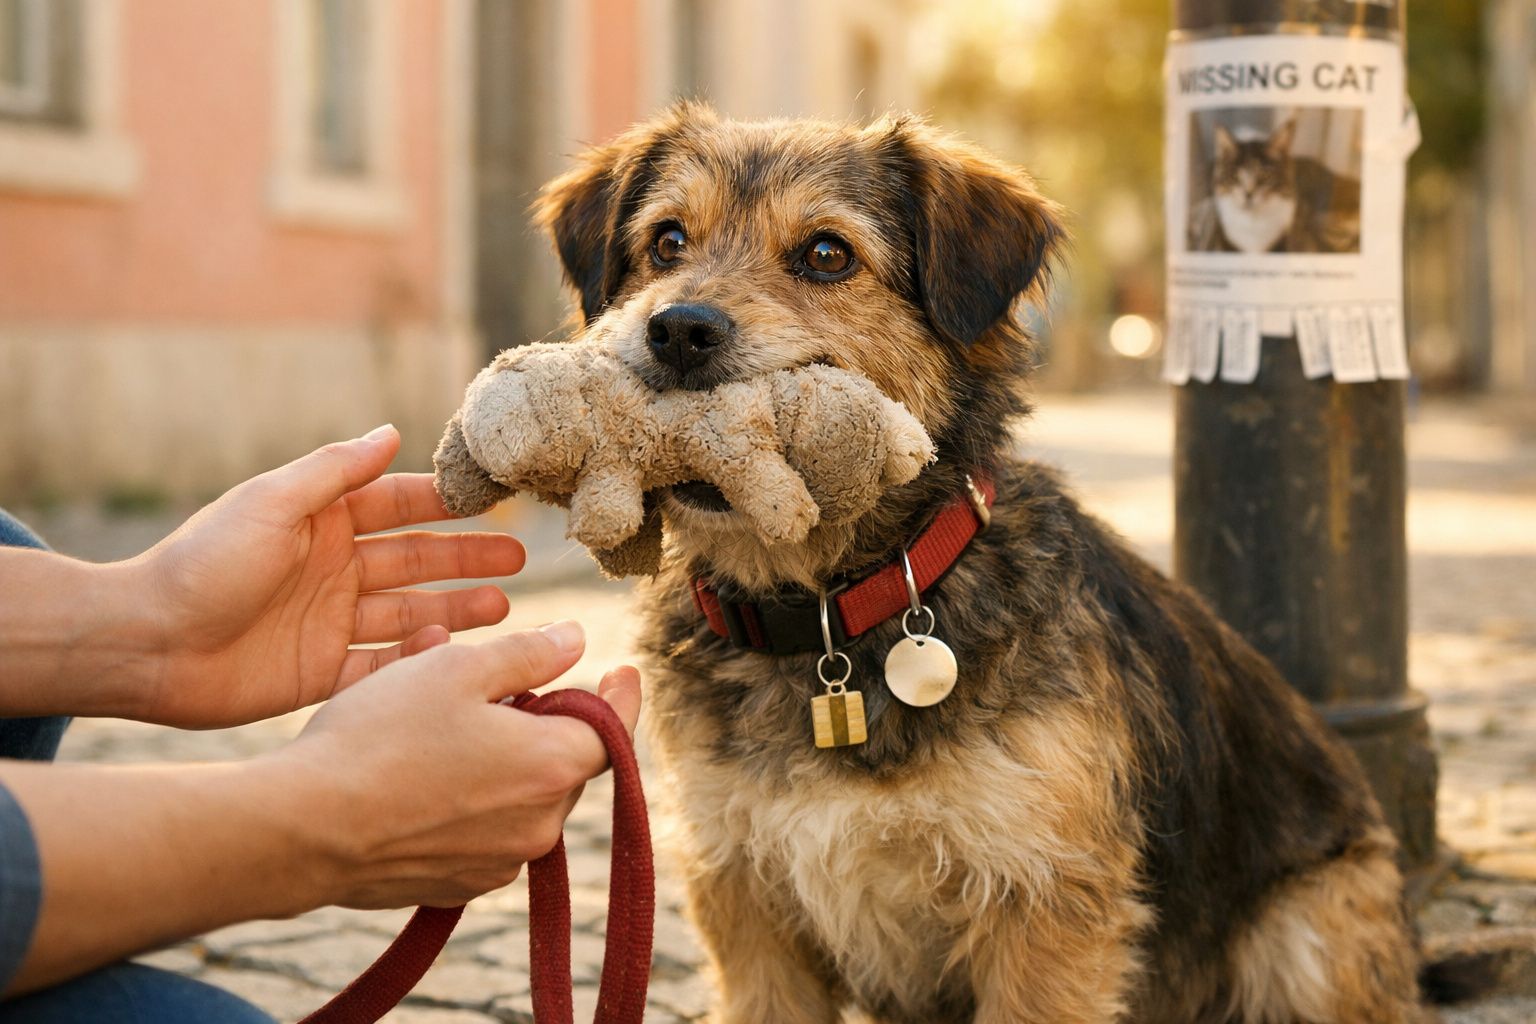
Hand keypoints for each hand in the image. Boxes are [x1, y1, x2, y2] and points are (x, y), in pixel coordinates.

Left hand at [127, 425, 525, 726]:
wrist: (146, 643)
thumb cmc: (203, 563)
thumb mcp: (271, 502)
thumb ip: (334, 472)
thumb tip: (391, 433)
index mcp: (322, 523)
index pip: (398, 506)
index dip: (446, 502)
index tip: (495, 498)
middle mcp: (333, 570)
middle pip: (416, 562)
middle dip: (467, 558)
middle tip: (520, 556)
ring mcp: (331, 623)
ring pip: (410, 614)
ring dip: (457, 610)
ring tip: (504, 609)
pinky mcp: (322, 674)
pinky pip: (383, 666)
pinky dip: (417, 660)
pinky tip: (450, 651)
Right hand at [273, 622, 642, 908]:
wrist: (303, 829)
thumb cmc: (379, 738)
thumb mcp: (457, 669)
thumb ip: (529, 654)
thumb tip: (576, 641)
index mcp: (552, 766)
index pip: (613, 728)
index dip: (621, 695)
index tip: (626, 669)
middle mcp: (539, 826)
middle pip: (562, 760)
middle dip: (540, 720)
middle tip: (489, 686)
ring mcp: (499, 863)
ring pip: (519, 794)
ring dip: (498, 756)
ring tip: (436, 720)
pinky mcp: (457, 885)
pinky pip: (483, 830)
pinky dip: (468, 797)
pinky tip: (417, 771)